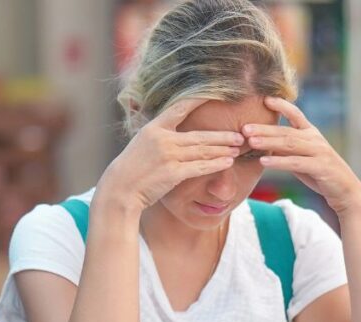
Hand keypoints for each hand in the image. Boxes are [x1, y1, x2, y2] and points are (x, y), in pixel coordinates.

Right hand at [96, 98, 243, 212]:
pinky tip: (228, 163)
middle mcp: (163, 139)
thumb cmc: (132, 167)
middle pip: (200, 136)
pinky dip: (215, 165)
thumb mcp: (142, 143)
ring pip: (202, 151)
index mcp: (154, 128)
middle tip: (240, 134)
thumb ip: (159, 135)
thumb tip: (173, 127)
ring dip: (223, 150)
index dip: (198, 100)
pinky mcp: (173, 173)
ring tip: (238, 148)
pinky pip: (200, 167)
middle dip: (222, 136)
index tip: (216, 93)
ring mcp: (168, 156)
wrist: (120, 189)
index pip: (180, 108)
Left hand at [245, 96, 360, 214]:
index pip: (296, 114)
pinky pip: (296, 163)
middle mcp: (315, 139)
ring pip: (290, 144)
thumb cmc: (320, 173)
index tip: (265, 99)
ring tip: (250, 141)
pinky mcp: (320, 167)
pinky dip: (279, 161)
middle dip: (264, 129)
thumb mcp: (302, 158)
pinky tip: (263, 161)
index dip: (282, 105)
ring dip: (269, 142)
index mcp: (311, 133)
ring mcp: (319, 152)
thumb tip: (264, 143)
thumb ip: (287, 149)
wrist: (345, 190)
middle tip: (244, 128)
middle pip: (286, 131)